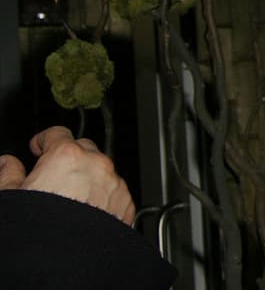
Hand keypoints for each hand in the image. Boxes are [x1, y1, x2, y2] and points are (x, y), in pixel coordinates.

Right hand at [0, 126, 136, 224]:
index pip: (58, 133)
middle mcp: (96, 165)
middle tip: (54, 175)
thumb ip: (8, 174)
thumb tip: (7, 164)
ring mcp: (114, 184)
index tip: (39, 147)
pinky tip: (86, 213)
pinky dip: (103, 197)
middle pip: (84, 149)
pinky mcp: (126, 204)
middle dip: (70, 158)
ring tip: (69, 200)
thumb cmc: (36, 229)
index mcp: (67, 156)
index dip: (45, 140)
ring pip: (102, 171)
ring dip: (89, 178)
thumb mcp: (10, 196)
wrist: (62, 260)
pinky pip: (115, 192)